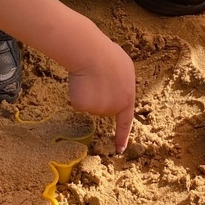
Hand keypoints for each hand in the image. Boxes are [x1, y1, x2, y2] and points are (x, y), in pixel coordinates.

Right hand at [68, 36, 135, 153]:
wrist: (92, 54)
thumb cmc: (109, 55)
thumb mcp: (125, 68)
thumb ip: (122, 84)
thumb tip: (115, 89)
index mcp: (127, 99)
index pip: (125, 122)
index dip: (121, 136)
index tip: (119, 150)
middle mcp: (114, 108)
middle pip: (103, 108)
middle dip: (99, 95)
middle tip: (98, 76)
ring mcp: (98, 109)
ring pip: (90, 105)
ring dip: (88, 92)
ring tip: (90, 75)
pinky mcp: (83, 107)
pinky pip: (78, 102)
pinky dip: (78, 92)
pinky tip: (81, 81)